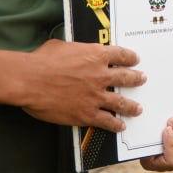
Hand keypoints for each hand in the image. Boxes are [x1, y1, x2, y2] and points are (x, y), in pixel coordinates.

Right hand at [18, 41, 145, 131]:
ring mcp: (95, 96)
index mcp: (97, 55)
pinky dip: (115, 124)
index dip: (130, 58)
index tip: (136, 60)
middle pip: (126, 78)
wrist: (29, 81)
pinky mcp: (86, 114)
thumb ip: (76, 50)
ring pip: (121, 102)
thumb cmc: (41, 61)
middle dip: (136, 79)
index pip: (121, 55)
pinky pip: (106, 120)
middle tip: (142, 79)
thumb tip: (74, 52)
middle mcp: (101, 75)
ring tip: (138, 108)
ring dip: (131, 106)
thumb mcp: (63, 46)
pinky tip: (120, 126)